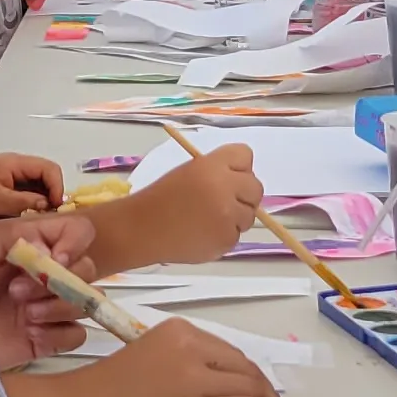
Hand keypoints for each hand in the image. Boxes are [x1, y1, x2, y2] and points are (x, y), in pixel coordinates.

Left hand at [0, 151, 69, 216]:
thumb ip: (25, 201)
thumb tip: (48, 204)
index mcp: (15, 162)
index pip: (49, 168)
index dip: (57, 187)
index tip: (56, 208)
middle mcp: (16, 164)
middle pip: (45, 174)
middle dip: (51, 193)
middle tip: (50, 216)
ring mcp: (9, 173)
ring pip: (37, 183)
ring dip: (42, 198)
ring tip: (41, 217)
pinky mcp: (4, 183)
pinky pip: (26, 189)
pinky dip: (31, 200)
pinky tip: (28, 215)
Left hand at [0, 211, 98, 367]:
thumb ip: (16, 237)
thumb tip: (52, 250)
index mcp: (36, 249)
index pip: (78, 233)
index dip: (76, 243)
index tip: (56, 259)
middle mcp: (49, 277)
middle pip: (87, 269)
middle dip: (58, 282)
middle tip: (16, 292)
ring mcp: (50, 309)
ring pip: (85, 304)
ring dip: (58, 307)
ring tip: (24, 315)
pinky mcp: (48, 340)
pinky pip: (76, 335)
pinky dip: (59, 333)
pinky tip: (31, 334)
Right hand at [38, 319, 293, 396]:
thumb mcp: (150, 368)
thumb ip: (187, 375)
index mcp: (177, 330)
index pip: (228, 354)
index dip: (250, 378)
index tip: (262, 396)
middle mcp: (191, 345)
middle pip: (244, 369)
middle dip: (266, 393)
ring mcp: (196, 375)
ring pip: (249, 389)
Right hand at [103, 143, 264, 267]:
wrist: (141, 229)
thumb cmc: (161, 197)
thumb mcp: (189, 171)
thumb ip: (218, 170)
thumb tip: (242, 180)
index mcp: (212, 166)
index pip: (246, 155)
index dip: (237, 167)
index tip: (225, 176)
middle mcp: (224, 188)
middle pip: (255, 187)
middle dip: (242, 194)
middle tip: (220, 201)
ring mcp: (228, 216)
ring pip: (248, 214)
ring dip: (234, 217)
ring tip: (206, 219)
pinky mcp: (226, 240)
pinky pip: (236, 235)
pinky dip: (223, 235)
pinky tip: (202, 234)